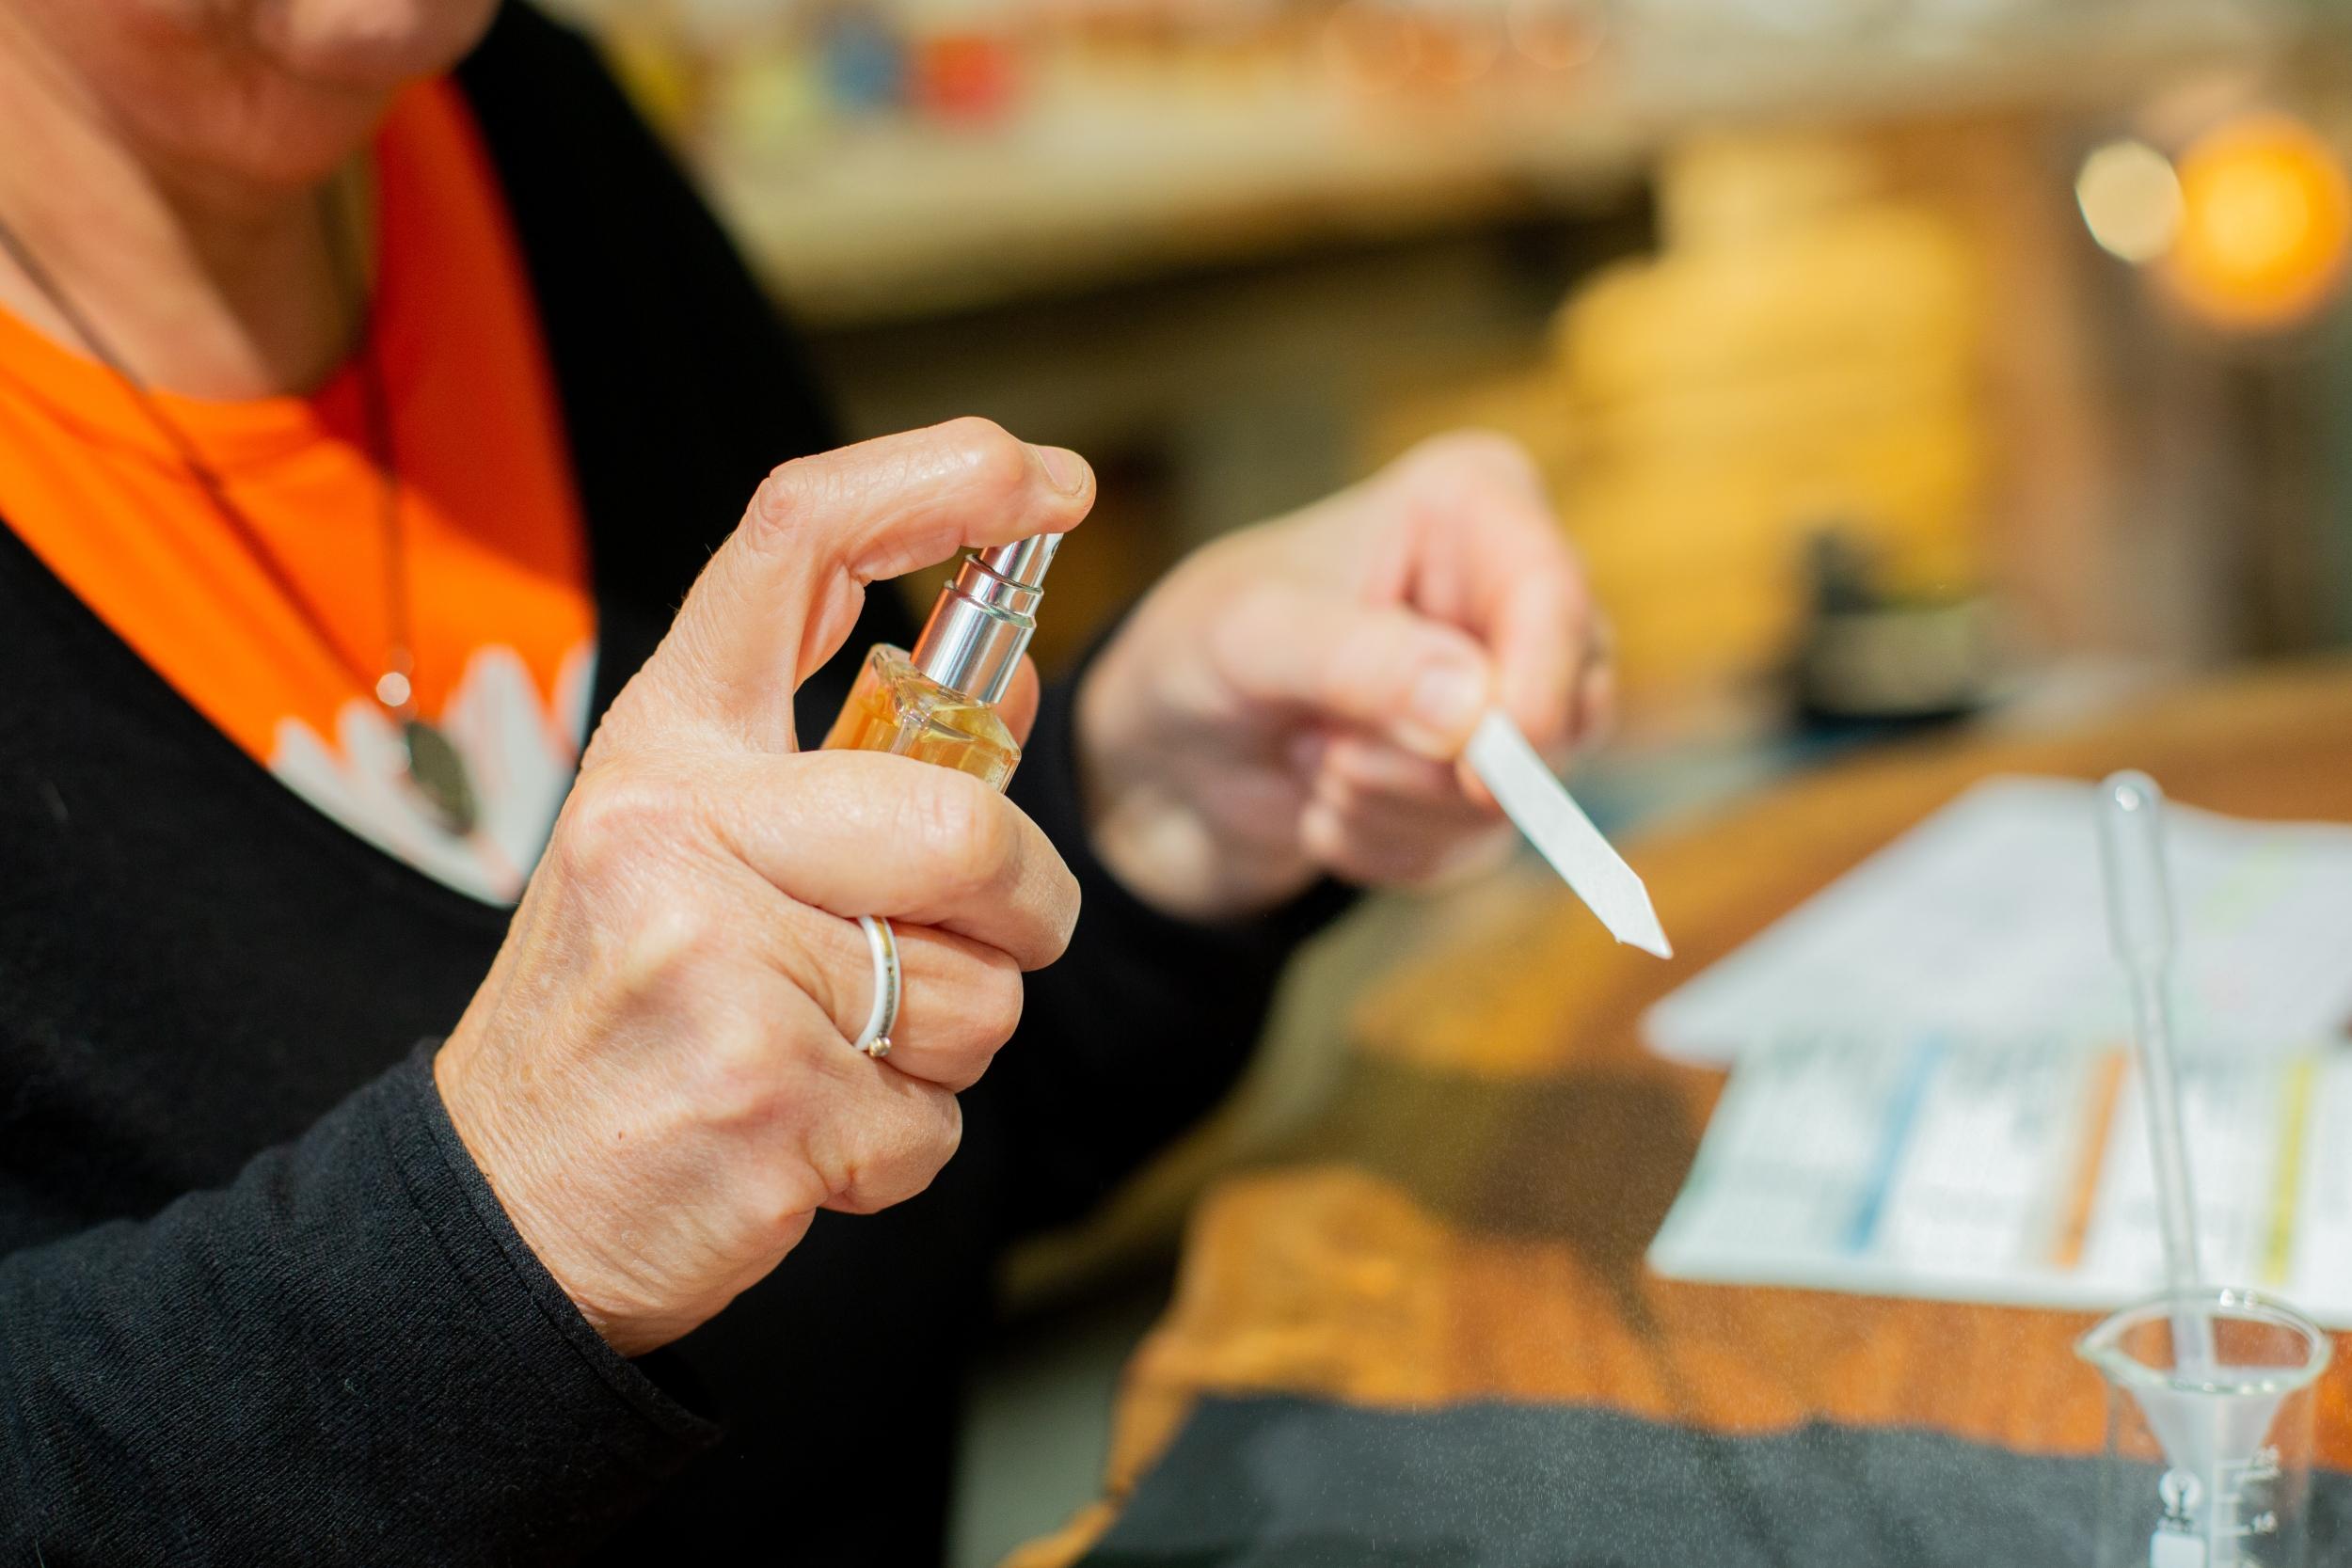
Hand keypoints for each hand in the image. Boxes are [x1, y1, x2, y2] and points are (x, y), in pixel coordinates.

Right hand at [433, 419, 1094, 1356]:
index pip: (799, 537)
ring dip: (952, 1042)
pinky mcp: (763, 1099)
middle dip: (1028, 909)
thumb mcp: (700, 846)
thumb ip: (853, 764)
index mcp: (666, 740)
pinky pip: (938, 1118)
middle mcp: (676, 825)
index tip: (1053, 481)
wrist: (501, 1203)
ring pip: (980, 992)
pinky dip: (904, 1145)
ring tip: (839, 1051)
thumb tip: (1013, 690)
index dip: (945, 479)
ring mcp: (713, 964)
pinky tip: (808, 1137)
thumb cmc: (624, 1006)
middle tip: (994, 940)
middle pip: (968, 830)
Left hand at [1077, 431, 1608, 920]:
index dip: (1535, 693)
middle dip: (1434, 767)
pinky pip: (1476, 850)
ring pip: (1523, 796)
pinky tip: (1324, 806)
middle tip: (1326, 757)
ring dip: (1394, 807)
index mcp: (1475, 505)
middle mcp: (1514, 594)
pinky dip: (1388, 847)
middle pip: (1562, 712)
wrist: (1161, 750)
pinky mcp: (1489, 781)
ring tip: (1310, 760)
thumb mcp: (1250, 638)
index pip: (1554, 599)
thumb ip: (1358, 661)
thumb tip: (1477, 708)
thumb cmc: (1197, 652)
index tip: (1478, 773)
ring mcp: (1512, 693)